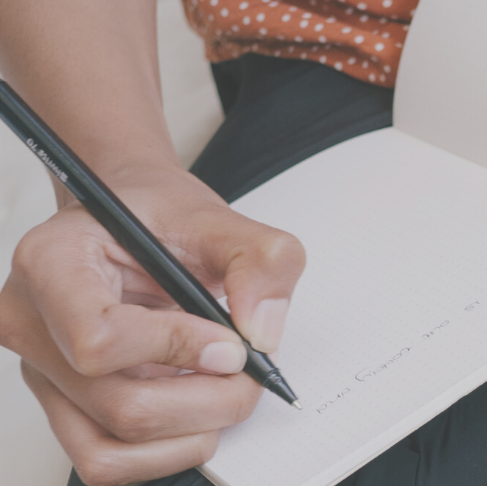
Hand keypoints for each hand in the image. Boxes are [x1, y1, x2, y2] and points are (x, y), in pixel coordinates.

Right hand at [0, 168, 304, 485]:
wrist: (132, 222)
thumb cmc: (155, 216)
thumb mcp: (217, 217)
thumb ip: (259, 259)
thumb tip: (261, 330)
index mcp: (52, 264)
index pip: (100, 338)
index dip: (180, 348)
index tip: (229, 340)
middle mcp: (34, 324)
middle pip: (121, 407)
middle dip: (211, 400)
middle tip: (250, 372)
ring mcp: (46, 373)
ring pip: (113, 450)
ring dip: (192, 432)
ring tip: (223, 389)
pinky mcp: (67, 406)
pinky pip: (108, 461)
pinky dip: (169, 448)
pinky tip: (195, 406)